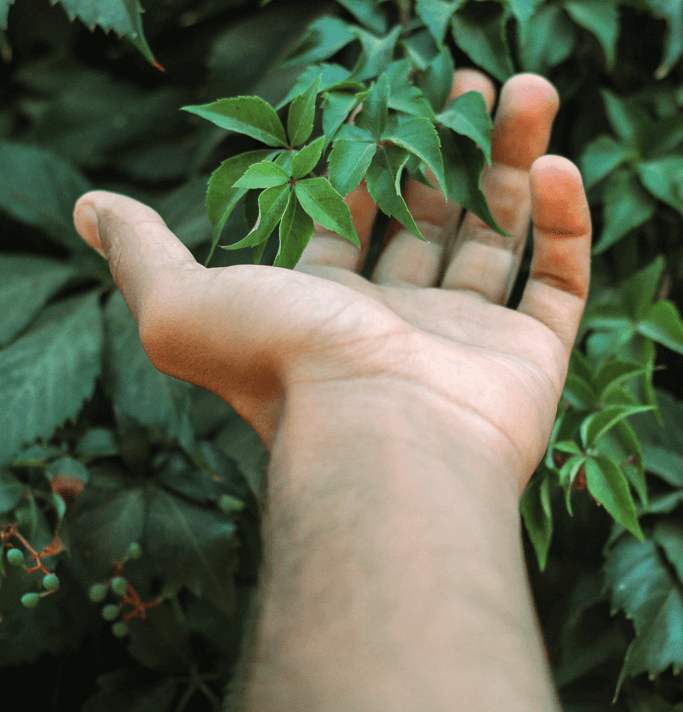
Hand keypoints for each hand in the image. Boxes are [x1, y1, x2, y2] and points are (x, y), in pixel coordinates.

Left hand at [74, 70, 590, 492]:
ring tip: (530, 91)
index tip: (386, 104)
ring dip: (517, 162)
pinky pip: (560, 283)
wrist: (385, 444)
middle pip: (433, 219)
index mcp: (328, 311)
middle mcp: (398, 326)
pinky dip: (567, 225)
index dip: (365, 162)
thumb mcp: (184, 304)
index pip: (351, 222)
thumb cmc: (287, 368)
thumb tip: (89, 208)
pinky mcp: (531, 360)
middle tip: (475, 84)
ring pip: (502, 237)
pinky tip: (560, 166)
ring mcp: (469, 343)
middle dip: (453, 148)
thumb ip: (144, 252)